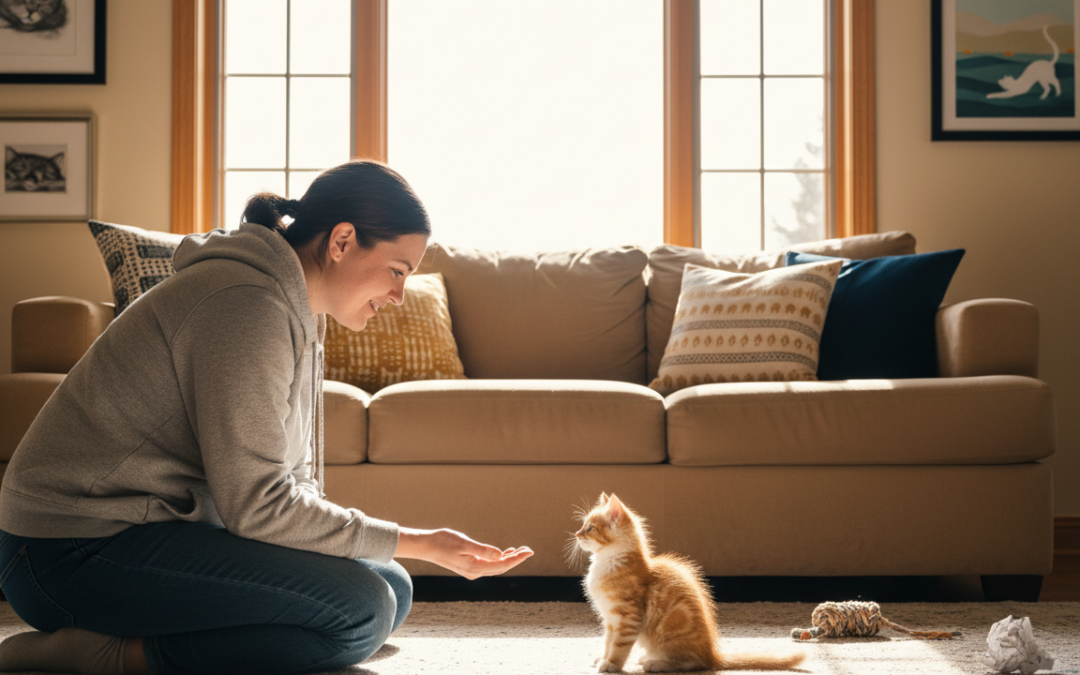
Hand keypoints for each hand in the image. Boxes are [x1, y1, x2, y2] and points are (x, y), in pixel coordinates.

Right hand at [395, 527, 532, 579]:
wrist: (426, 546)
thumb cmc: (443, 542)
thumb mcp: (464, 543)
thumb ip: (483, 550)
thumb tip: (500, 554)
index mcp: (475, 567)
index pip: (502, 564)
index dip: (517, 559)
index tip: (529, 551)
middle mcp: (475, 572)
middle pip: (501, 568)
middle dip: (516, 559)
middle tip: (529, 550)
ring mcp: (472, 571)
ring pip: (495, 567)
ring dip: (508, 559)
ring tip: (519, 550)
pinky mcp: (469, 566)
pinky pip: (488, 565)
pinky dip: (498, 559)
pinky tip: (503, 553)